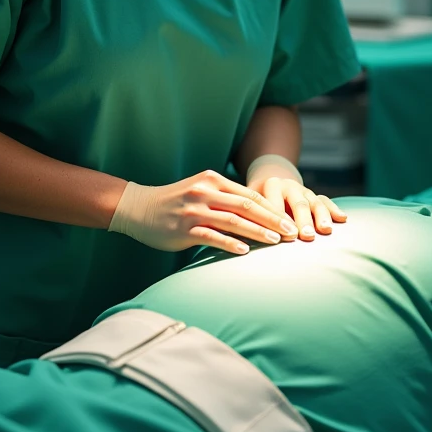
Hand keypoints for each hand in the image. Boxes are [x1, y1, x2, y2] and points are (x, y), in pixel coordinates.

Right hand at [108, 169, 299, 254]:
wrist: (138, 208)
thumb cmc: (175, 203)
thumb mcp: (200, 191)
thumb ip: (224, 198)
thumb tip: (258, 214)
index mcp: (212, 179)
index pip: (250, 194)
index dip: (273, 208)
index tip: (291, 220)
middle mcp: (205, 191)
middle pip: (247, 205)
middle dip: (272, 219)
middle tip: (292, 233)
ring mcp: (194, 210)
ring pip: (233, 220)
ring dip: (257, 231)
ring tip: (276, 241)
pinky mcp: (183, 228)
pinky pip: (211, 236)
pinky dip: (230, 243)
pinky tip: (245, 251)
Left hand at [247, 174, 346, 238]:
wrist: (269, 183)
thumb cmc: (255, 202)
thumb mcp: (247, 203)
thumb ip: (247, 214)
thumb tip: (239, 235)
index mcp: (270, 186)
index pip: (275, 204)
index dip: (279, 219)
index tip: (284, 236)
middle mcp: (288, 186)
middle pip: (297, 203)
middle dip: (302, 220)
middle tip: (306, 236)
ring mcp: (303, 190)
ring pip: (314, 202)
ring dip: (321, 216)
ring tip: (325, 230)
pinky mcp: (313, 195)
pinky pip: (325, 200)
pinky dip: (334, 209)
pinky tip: (342, 219)